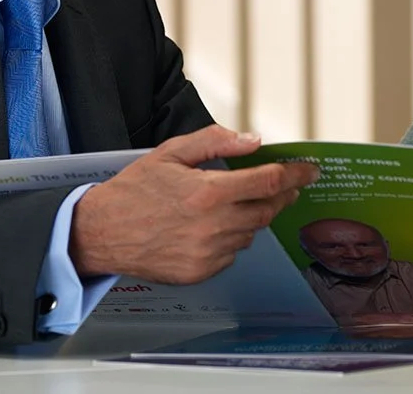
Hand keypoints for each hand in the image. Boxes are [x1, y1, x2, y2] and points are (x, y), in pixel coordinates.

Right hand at [68, 125, 318, 281]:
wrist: (101, 232)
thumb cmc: (134, 190)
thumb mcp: (172, 152)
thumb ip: (216, 142)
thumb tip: (254, 141)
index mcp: (208, 193)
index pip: (270, 182)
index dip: (296, 174)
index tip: (311, 171)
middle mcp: (213, 226)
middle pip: (268, 209)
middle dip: (282, 195)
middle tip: (284, 185)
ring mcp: (208, 253)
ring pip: (251, 231)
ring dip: (252, 215)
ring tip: (233, 203)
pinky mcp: (201, 272)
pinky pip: (232, 253)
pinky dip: (231, 237)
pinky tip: (211, 226)